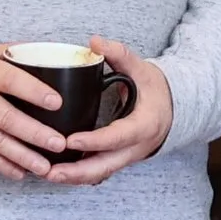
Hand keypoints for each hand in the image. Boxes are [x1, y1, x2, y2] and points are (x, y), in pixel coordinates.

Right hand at [0, 40, 66, 180]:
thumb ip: (10, 53)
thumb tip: (45, 52)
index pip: (12, 81)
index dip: (35, 92)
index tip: (57, 102)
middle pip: (7, 118)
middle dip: (35, 133)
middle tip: (59, 143)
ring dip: (22, 156)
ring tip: (45, 167)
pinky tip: (19, 172)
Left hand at [44, 37, 174, 185]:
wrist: (173, 109)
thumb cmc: (156, 89)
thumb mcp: (142, 68)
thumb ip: (119, 54)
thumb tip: (95, 42)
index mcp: (144, 125)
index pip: (116, 138)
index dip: (93, 141)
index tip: (69, 140)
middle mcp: (136, 147)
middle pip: (105, 166)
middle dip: (77, 172)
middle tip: (50, 172)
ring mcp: (127, 157)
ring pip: (100, 174)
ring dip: (74, 177)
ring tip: (47, 175)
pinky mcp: (118, 159)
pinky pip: (98, 171)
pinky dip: (79, 174)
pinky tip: (57, 172)